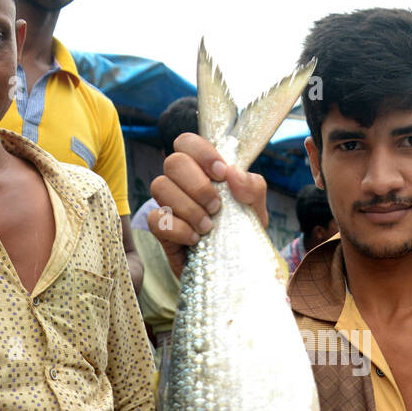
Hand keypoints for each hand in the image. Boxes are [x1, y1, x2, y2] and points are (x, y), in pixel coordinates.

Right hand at [148, 133, 268, 277]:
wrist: (236, 268)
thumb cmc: (242, 231)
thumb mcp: (256, 208)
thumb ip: (252, 187)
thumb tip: (232, 173)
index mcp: (202, 169)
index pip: (187, 142)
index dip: (202, 153)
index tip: (221, 174)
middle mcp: (181, 182)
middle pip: (173, 162)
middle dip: (197, 185)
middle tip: (216, 207)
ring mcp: (169, 205)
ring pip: (160, 186)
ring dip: (188, 207)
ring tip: (208, 227)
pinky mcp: (161, 230)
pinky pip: (155, 219)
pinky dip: (177, 228)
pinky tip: (195, 240)